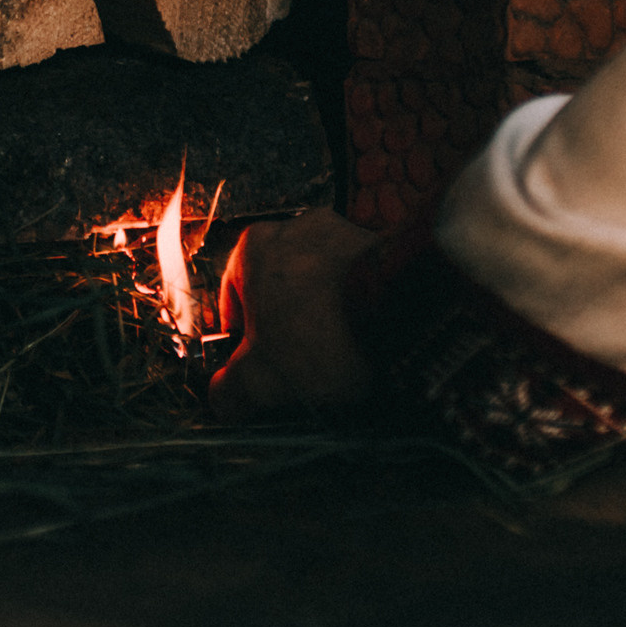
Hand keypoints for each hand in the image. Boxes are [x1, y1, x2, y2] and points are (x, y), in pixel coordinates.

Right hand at [207, 209, 379, 422]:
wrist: (402, 316)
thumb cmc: (321, 337)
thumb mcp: (259, 380)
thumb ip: (230, 390)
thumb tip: (224, 399)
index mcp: (254, 246)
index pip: (231, 297)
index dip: (240, 339)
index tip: (253, 365)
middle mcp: (299, 227)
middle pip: (281, 289)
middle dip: (287, 326)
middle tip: (297, 365)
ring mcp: (346, 233)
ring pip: (322, 285)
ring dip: (325, 316)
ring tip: (337, 356)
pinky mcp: (385, 247)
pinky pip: (361, 283)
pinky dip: (359, 308)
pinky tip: (365, 340)